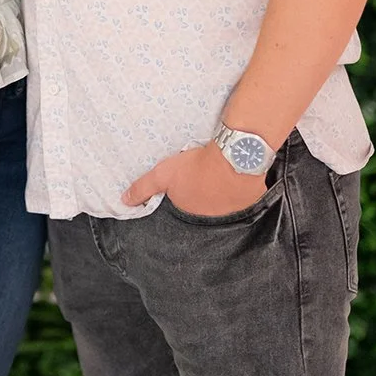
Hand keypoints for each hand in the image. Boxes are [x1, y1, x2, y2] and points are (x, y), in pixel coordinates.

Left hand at [122, 141, 267, 214]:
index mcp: (191, 213)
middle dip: (204, 195)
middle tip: (204, 177)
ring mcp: (233, 210)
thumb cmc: (197, 167)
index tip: (188, 183)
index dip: (185, 193)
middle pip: (205, 207)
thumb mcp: (164, 174)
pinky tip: (237, 173)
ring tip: (221, 173)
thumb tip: (124, 202)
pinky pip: (243, 196)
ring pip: (225, 202)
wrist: (235, 158)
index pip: (185, 208)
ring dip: (223, 191)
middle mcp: (213, 217)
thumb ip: (144, 188)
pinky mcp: (251, 200)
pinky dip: (240, 187)